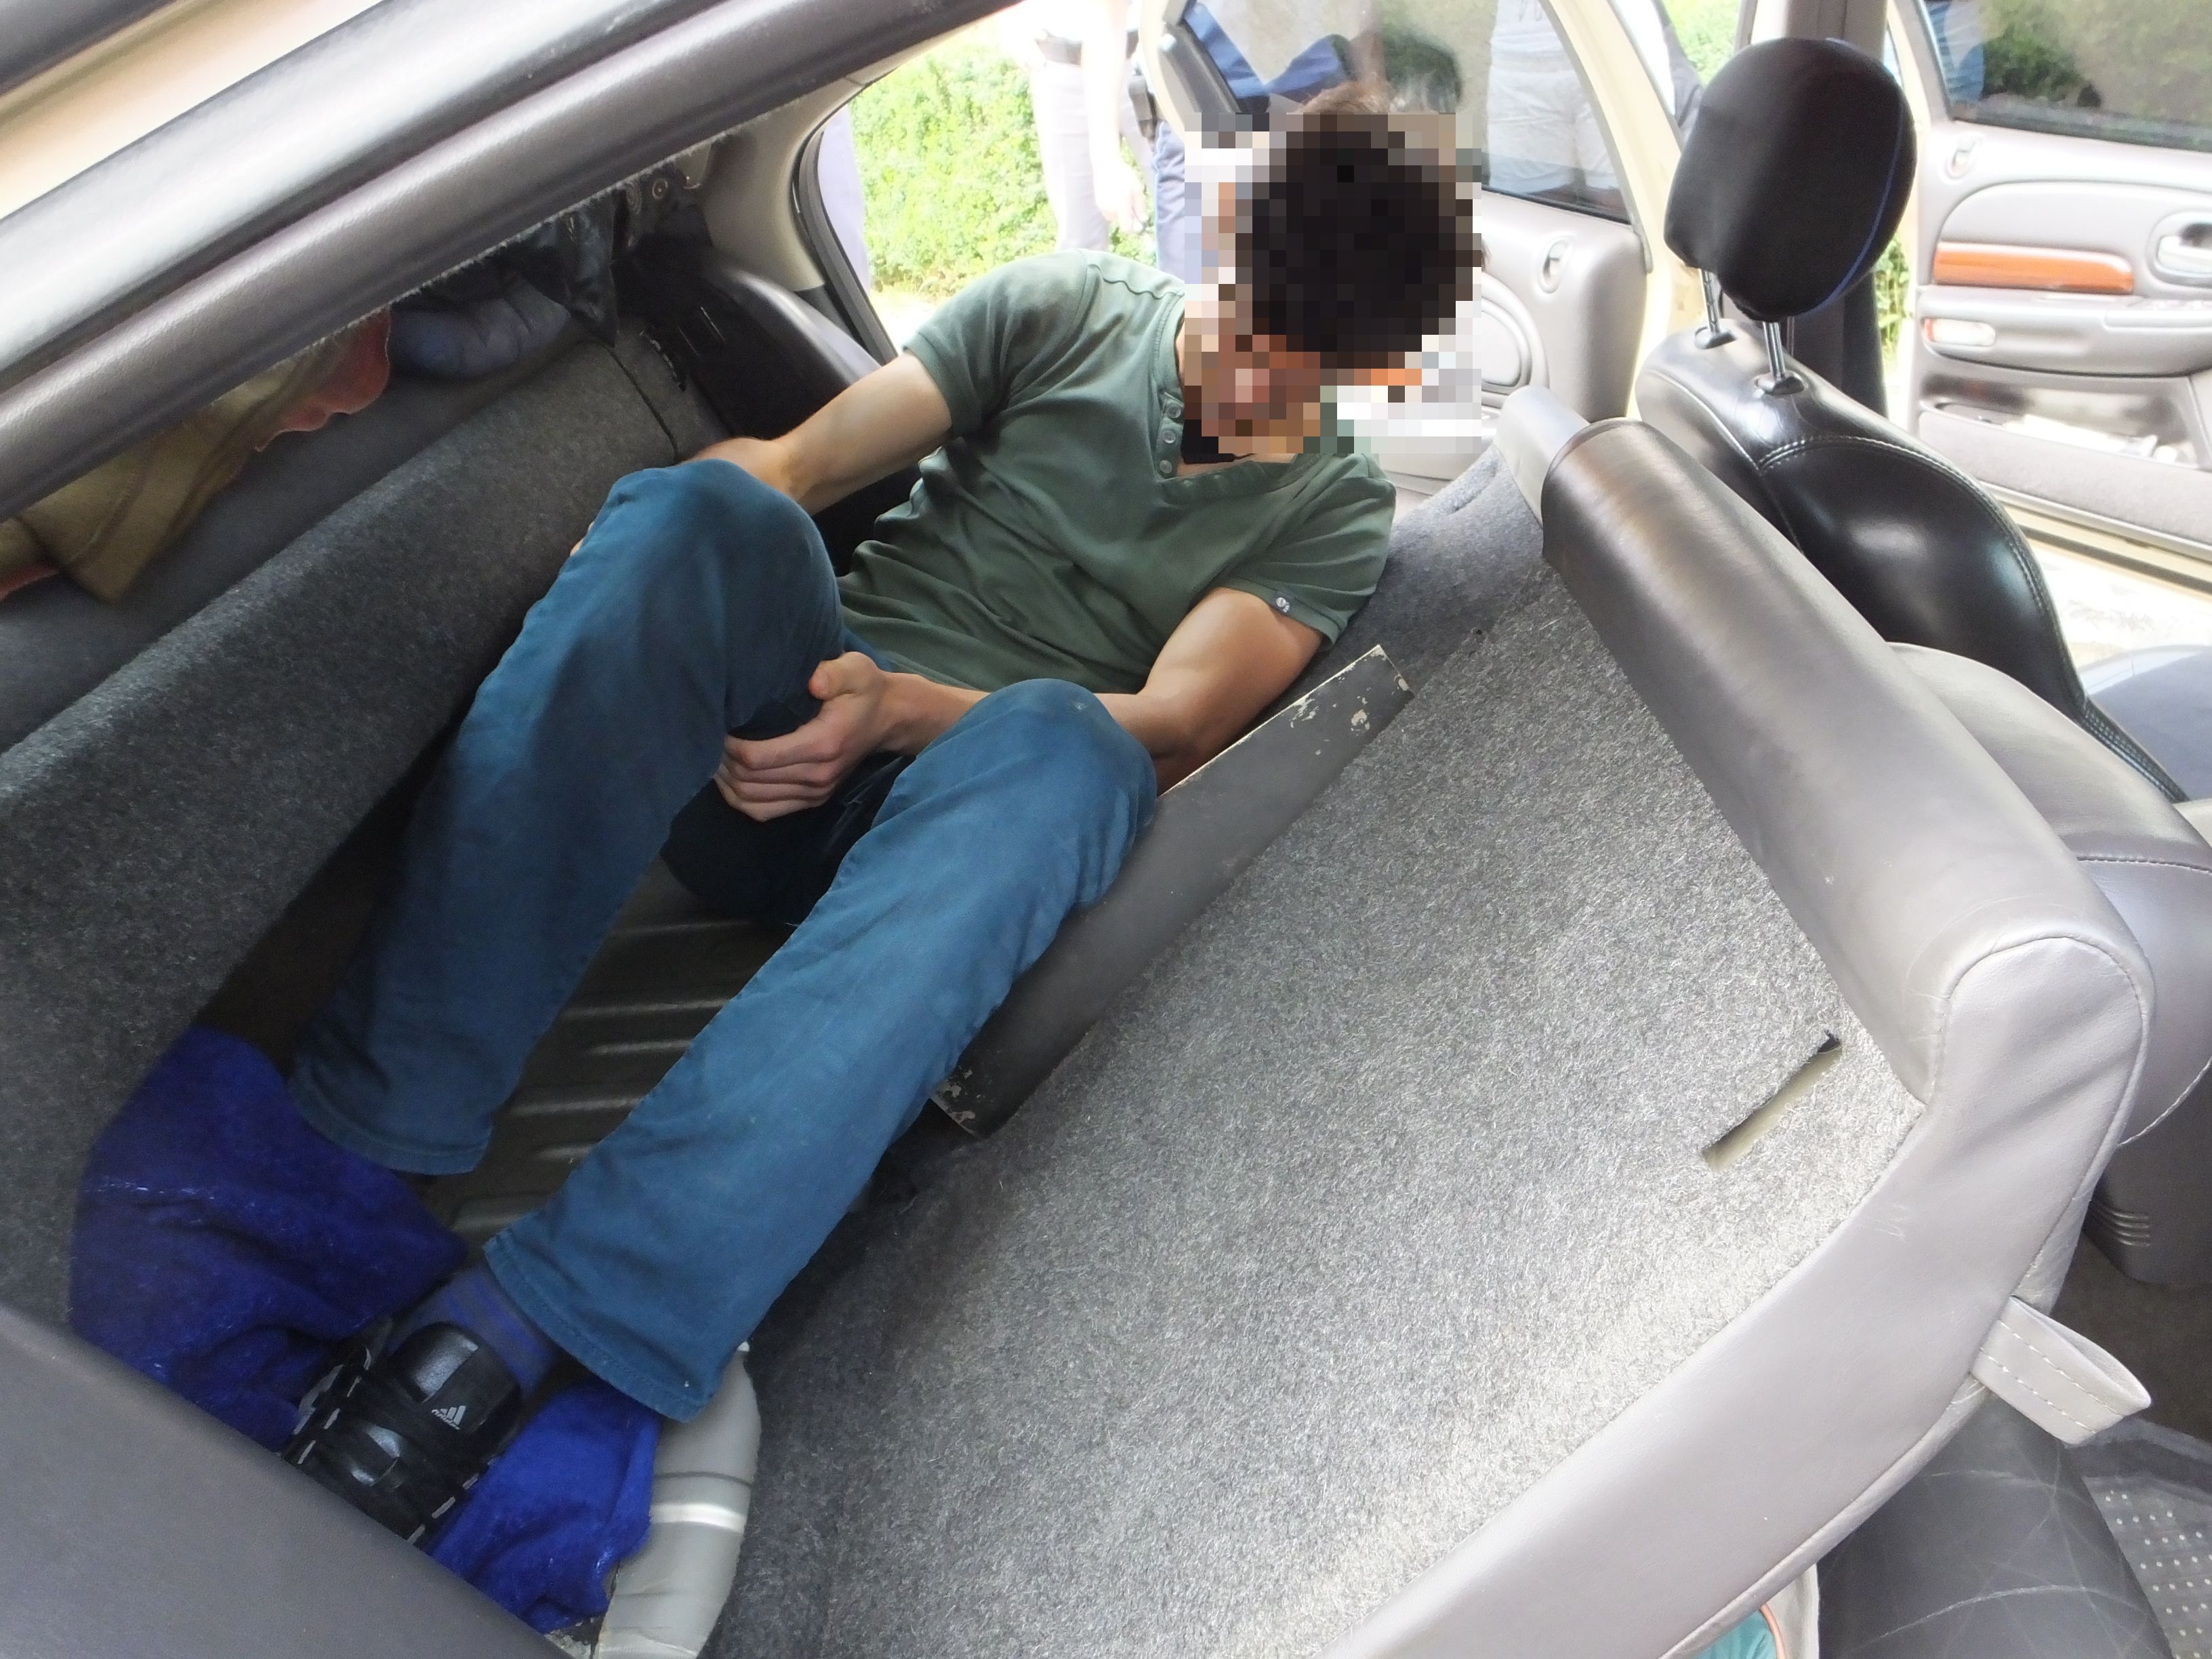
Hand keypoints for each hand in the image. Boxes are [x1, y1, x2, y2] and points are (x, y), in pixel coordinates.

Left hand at [716, 653, 890, 821]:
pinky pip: (764, 812)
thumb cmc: (865, 691)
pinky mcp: (812, 801)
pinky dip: (740, 799)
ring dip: (726, 783)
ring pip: (752, 801)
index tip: (718, 726)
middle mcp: (817, 775)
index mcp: (822, 744)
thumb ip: (834, 673)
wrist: (888, 720)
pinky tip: (729, 780)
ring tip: (714, 758)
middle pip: (750, 782)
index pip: (758, 758)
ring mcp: (815, 793)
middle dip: (722, 763)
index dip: (729, 746)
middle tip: (708, 740)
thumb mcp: (856, 670)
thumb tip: (812, 682)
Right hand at [1094, 152, 1147, 235]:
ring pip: (1115, 218)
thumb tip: (1143, 220)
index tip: (1139, 222)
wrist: (1105, 165)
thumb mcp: (1137, 189)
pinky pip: (1109, 213)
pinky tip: (1117, 197)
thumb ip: (1140, 207)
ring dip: (1121, 213)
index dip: (1134, 228)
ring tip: (1124, 198)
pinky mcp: (1099, 204)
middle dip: (1129, 218)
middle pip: (1122, 223)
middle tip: (1133, 205)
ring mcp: (1103, 208)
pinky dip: (1115, 209)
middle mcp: (1111, 211)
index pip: (1127, 228)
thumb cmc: (1124, 175)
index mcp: (1121, 208)